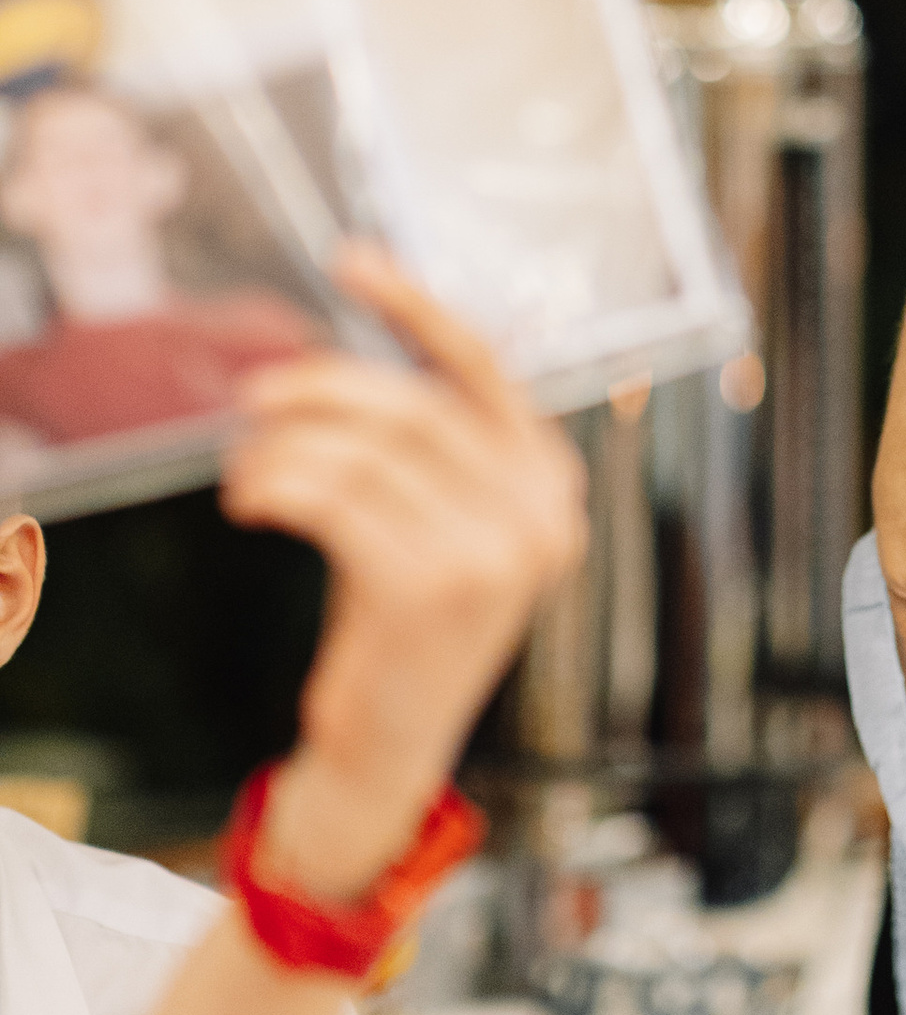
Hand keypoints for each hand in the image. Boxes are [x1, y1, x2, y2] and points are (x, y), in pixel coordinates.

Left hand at [223, 246, 587, 900]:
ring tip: (245, 471)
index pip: (481, 366)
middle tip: (253, 396)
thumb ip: (434, 447)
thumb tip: (361, 348)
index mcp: (551, 483)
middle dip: (321, 387)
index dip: (414, 306)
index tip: (351, 263)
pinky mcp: (432, 587)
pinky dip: (280, 486)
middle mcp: (541, 512)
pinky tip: (251, 501)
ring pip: (366, 453)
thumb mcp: (443, 524)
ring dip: (286, 449)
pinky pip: (337, 502)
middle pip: (411, 405)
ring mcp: (495, 550)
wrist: (387, 751)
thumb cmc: (399, 625)